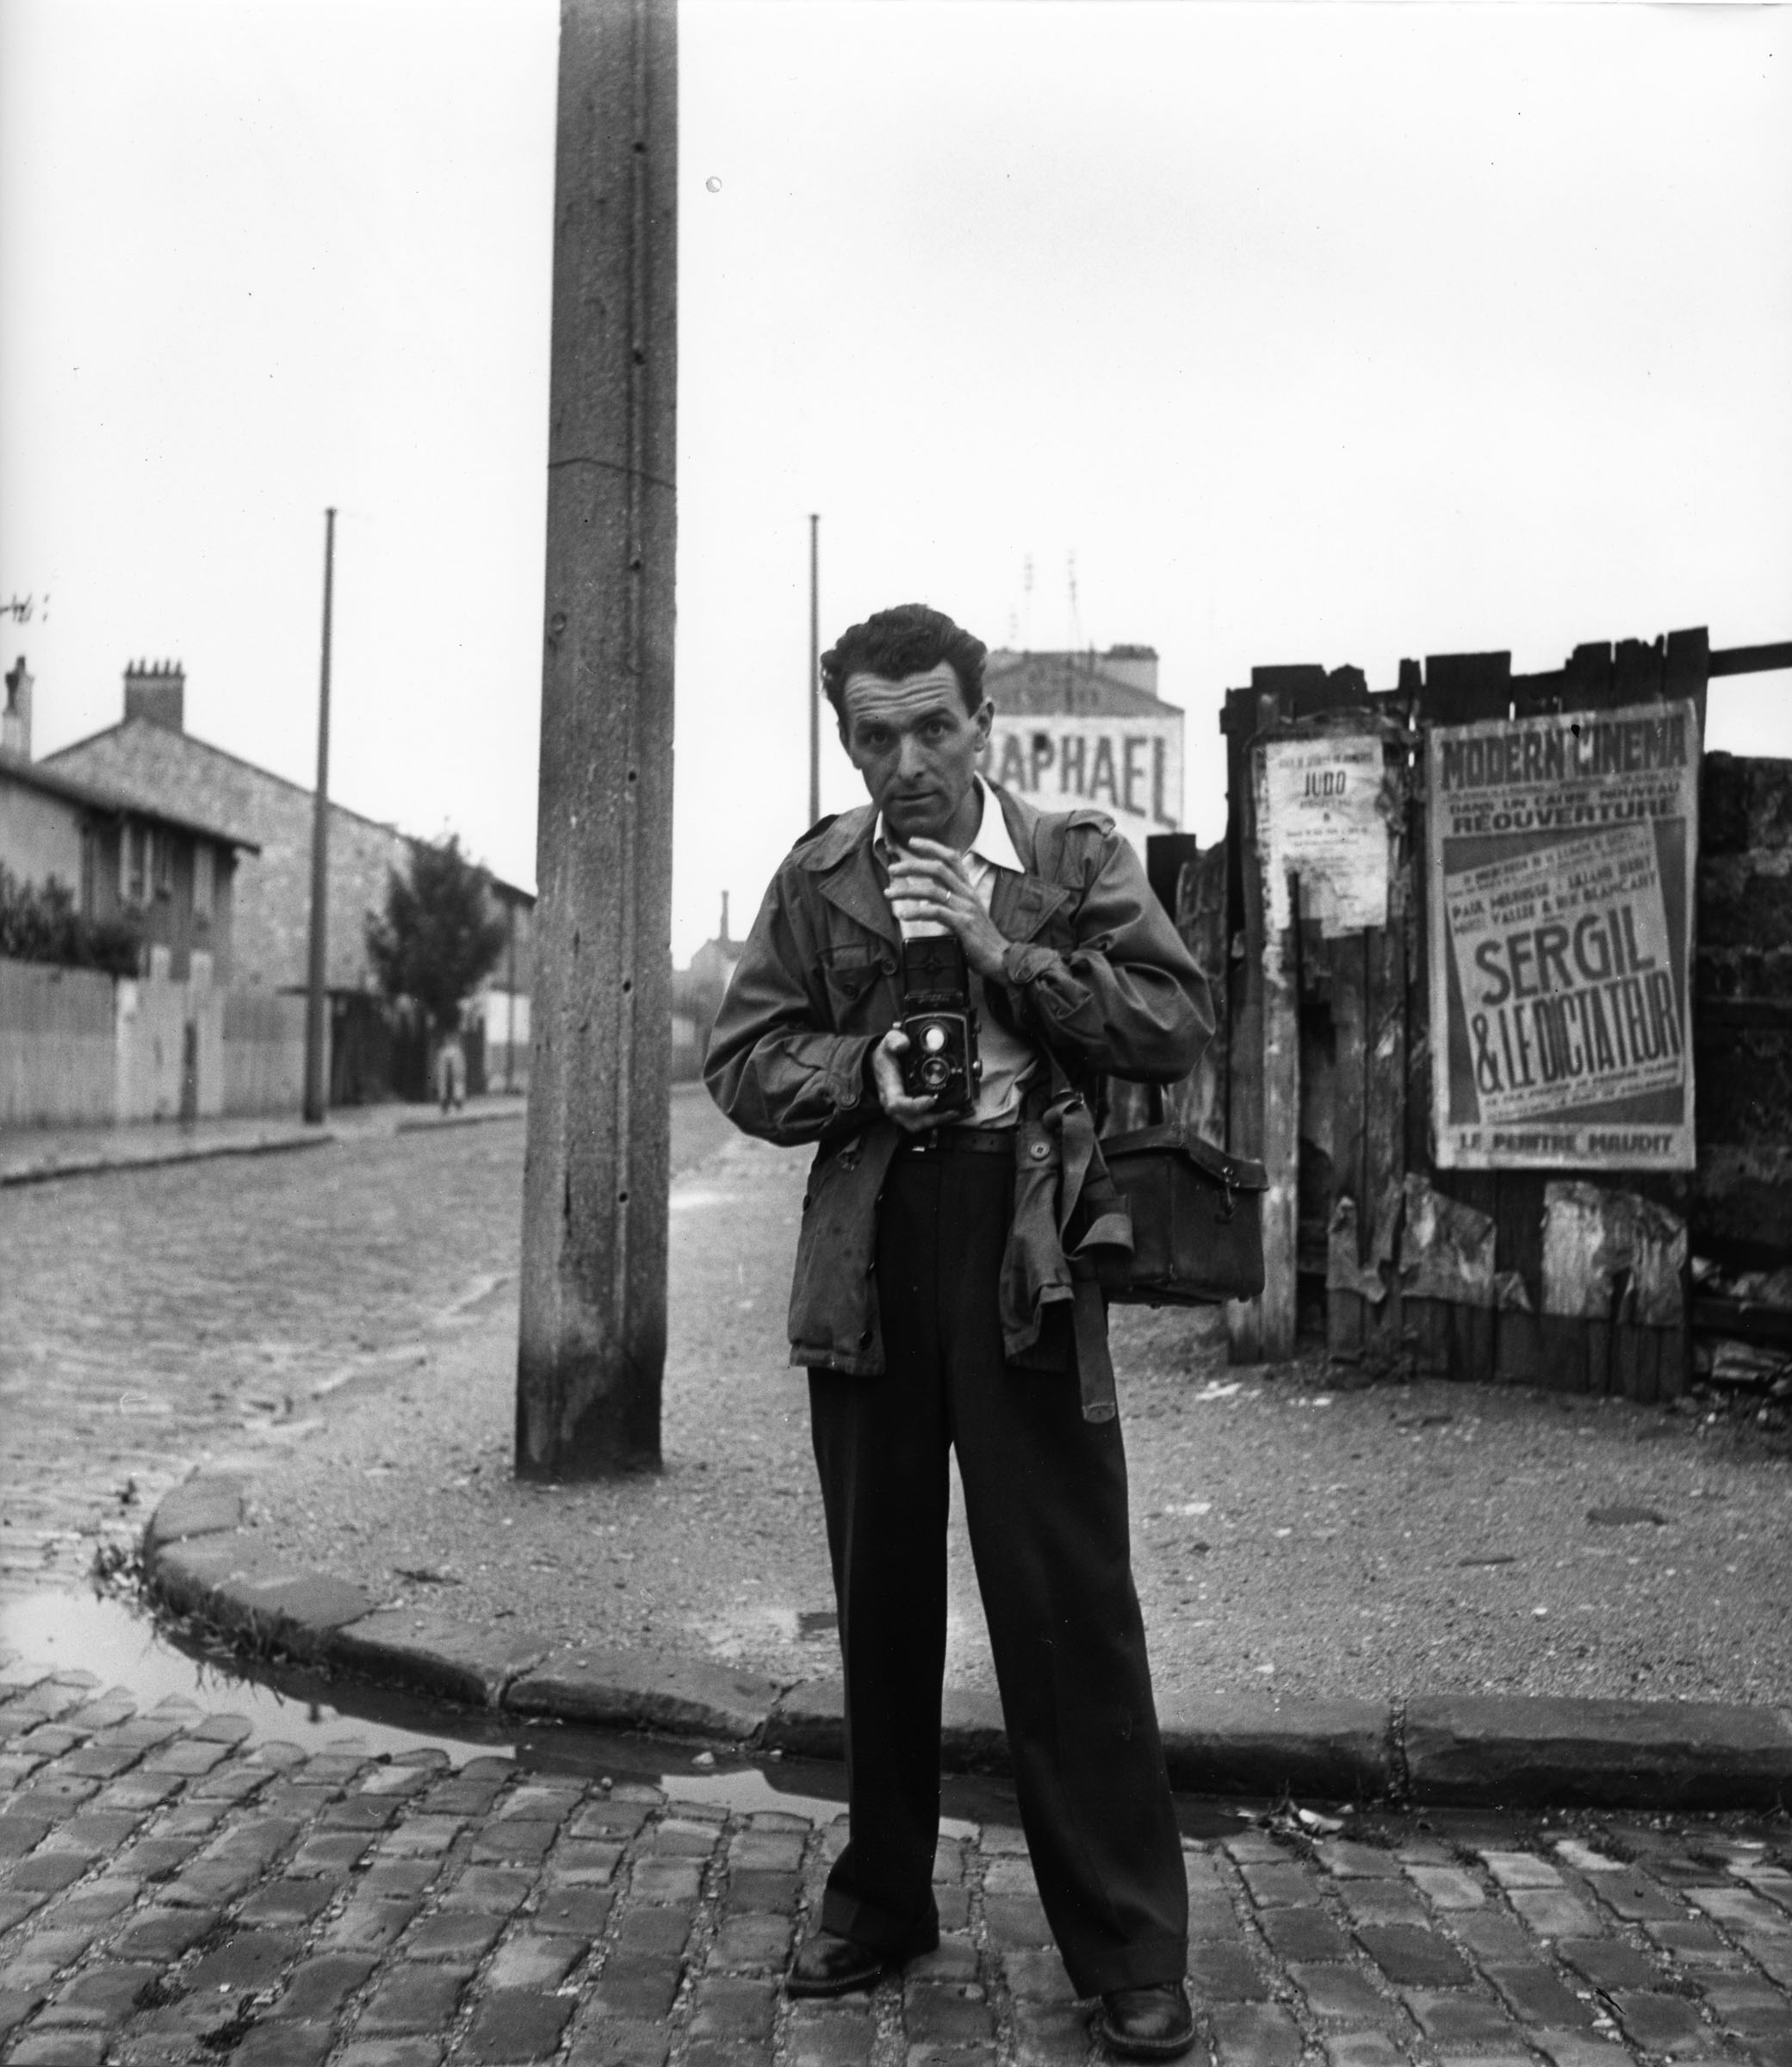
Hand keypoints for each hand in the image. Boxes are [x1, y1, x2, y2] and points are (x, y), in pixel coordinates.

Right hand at [869, 1028, 946, 1133]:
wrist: (879, 1065)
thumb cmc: (885, 1056)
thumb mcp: (888, 1043)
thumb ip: (895, 1040)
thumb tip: (904, 1043)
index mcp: (889, 1088)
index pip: (897, 1104)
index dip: (915, 1105)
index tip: (932, 1099)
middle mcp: (893, 1103)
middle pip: (911, 1121)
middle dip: (933, 1119)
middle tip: (953, 1110)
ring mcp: (901, 1111)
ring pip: (917, 1125)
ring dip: (937, 1121)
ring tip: (956, 1112)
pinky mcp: (909, 1112)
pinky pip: (922, 1121)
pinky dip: (937, 1119)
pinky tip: (951, 1112)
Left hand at [885, 838, 1009, 979]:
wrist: (1001, 957)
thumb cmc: (980, 938)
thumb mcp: (967, 913)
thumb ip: (950, 902)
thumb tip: (927, 899)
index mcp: (968, 889)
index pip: (952, 858)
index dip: (932, 847)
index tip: (913, 841)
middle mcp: (967, 894)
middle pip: (938, 869)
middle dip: (912, 865)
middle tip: (893, 869)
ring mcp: (966, 908)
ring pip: (932, 890)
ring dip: (907, 890)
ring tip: (889, 893)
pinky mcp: (963, 924)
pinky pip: (936, 913)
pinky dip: (916, 912)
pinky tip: (903, 915)